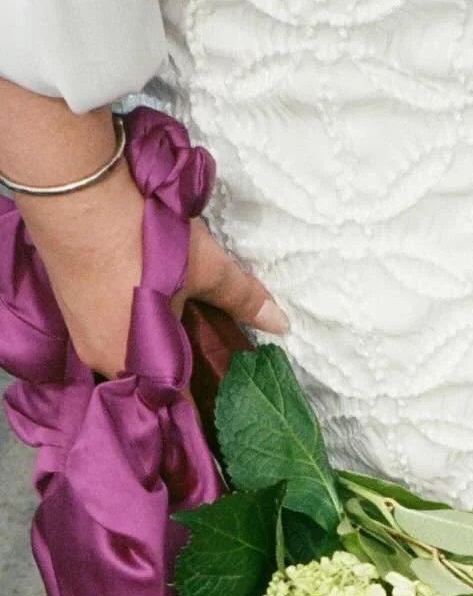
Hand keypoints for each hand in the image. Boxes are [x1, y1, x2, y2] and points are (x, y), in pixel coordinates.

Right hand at [1, 83, 284, 376]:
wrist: (75, 192)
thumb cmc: (143, 239)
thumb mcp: (204, 267)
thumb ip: (241, 298)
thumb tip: (281, 323)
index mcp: (141, 368)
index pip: (180, 403)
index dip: (203, 403)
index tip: (223, 400)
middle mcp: (105, 362)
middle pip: (153, 379)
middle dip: (181, 370)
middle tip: (209, 353)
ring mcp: (83, 336)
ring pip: (130, 354)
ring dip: (156, 345)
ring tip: (183, 326)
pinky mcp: (69, 310)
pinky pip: (110, 332)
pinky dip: (132, 326)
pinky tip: (150, 307)